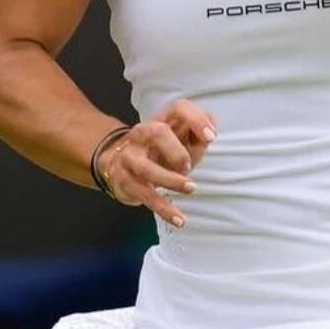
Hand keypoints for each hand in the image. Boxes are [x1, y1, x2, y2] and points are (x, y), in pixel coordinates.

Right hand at [98, 99, 217, 225]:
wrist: (118, 165)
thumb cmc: (161, 152)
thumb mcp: (180, 141)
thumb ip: (197, 137)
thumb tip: (211, 130)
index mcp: (161, 121)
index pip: (178, 109)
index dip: (196, 119)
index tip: (211, 137)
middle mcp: (142, 135)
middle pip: (156, 131)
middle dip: (176, 149)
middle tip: (188, 166)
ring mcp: (130, 157)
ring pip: (146, 168)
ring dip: (170, 180)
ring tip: (191, 188)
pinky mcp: (125, 181)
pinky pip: (145, 196)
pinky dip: (164, 209)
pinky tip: (180, 219)